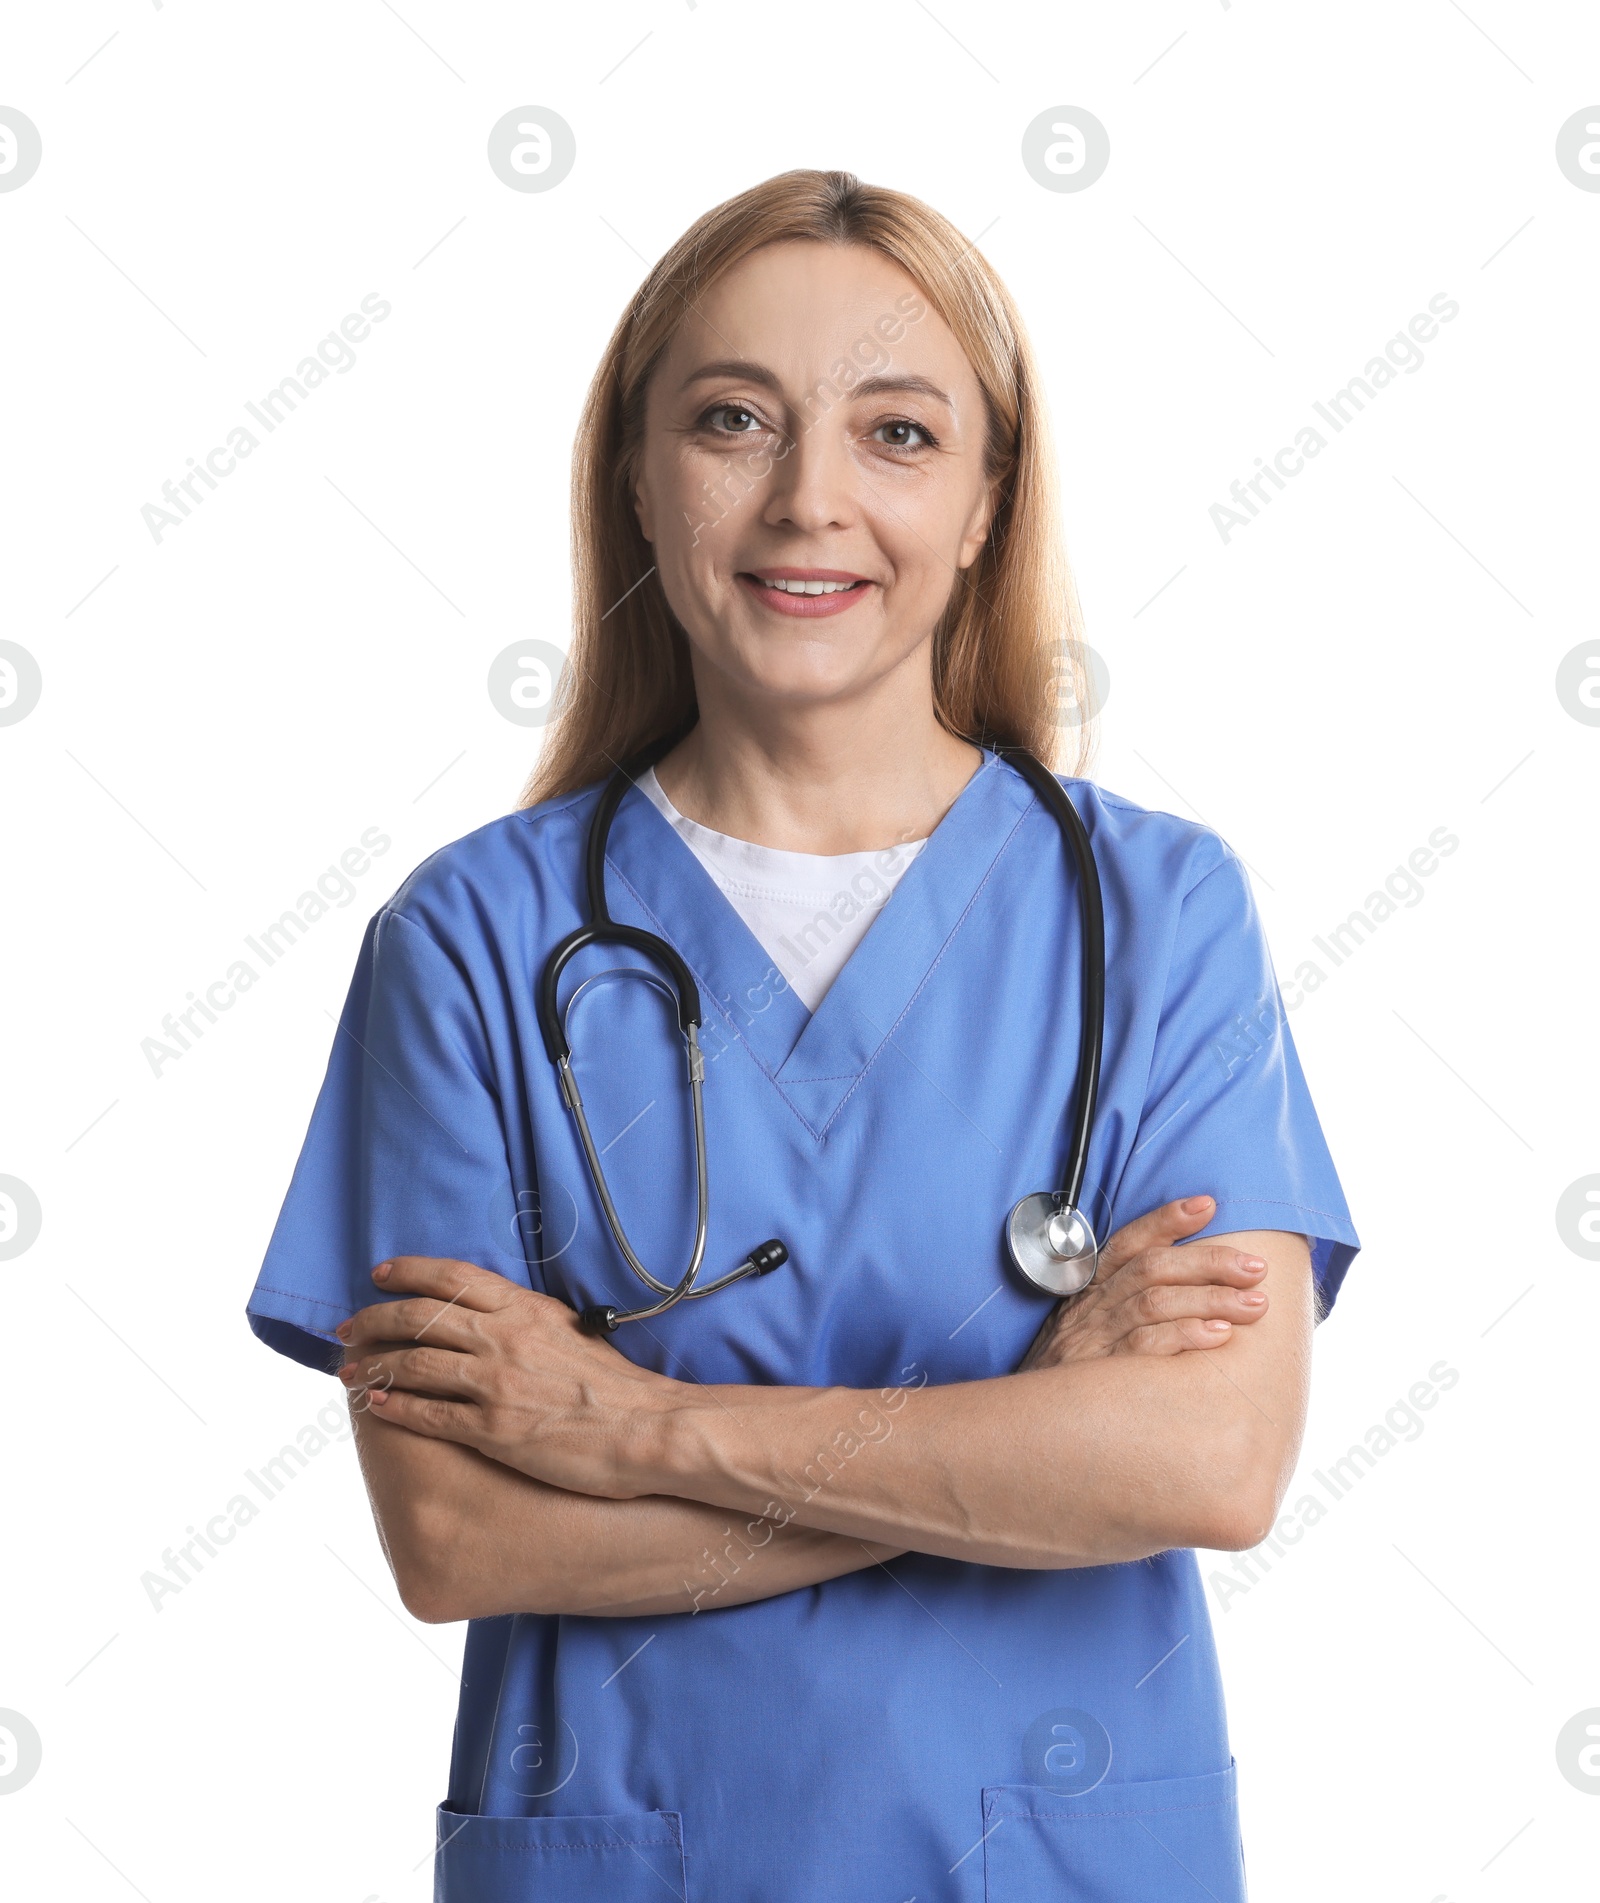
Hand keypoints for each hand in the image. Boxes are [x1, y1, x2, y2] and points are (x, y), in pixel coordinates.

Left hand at [336, 1257, 679, 1497]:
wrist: (648, 1429)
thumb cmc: (618, 1387)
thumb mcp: (573, 1331)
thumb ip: (530, 1322)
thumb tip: (501, 1318)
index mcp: (525, 1310)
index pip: (453, 1279)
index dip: (409, 1272)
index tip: (380, 1274)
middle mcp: (504, 1339)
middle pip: (420, 1317)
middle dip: (375, 1320)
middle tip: (347, 1328)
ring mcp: (496, 1384)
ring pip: (414, 1364)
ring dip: (373, 1365)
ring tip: (347, 1371)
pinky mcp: (493, 1430)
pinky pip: (429, 1415)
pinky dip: (395, 1407)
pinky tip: (374, 1405)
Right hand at [1017, 1196, 1269, 1371]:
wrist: (1024, 1427)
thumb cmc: (1065, 1381)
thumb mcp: (1086, 1335)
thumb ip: (1124, 1309)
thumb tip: (1193, 1293)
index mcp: (1091, 1292)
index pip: (1128, 1243)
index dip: (1166, 1220)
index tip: (1207, 1205)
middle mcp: (1092, 1309)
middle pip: (1152, 1268)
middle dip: (1209, 1262)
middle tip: (1255, 1268)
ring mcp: (1094, 1340)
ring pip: (1154, 1302)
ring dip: (1210, 1298)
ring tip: (1254, 1303)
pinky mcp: (1099, 1374)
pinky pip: (1145, 1346)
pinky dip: (1185, 1335)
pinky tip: (1218, 1336)